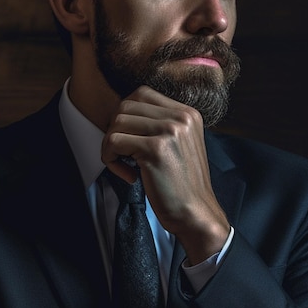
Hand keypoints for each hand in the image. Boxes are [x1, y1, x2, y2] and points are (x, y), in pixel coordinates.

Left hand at [101, 86, 229, 264]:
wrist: (196, 213)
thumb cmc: (181, 185)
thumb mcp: (178, 144)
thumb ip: (158, 125)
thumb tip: (121, 113)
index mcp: (188, 113)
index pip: (141, 94)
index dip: (126, 116)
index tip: (130, 142)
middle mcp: (181, 117)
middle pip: (125, 105)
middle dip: (116, 131)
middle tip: (123, 156)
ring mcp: (170, 130)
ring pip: (116, 122)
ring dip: (111, 147)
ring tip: (126, 166)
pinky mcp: (155, 149)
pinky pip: (113, 142)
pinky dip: (111, 161)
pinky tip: (130, 176)